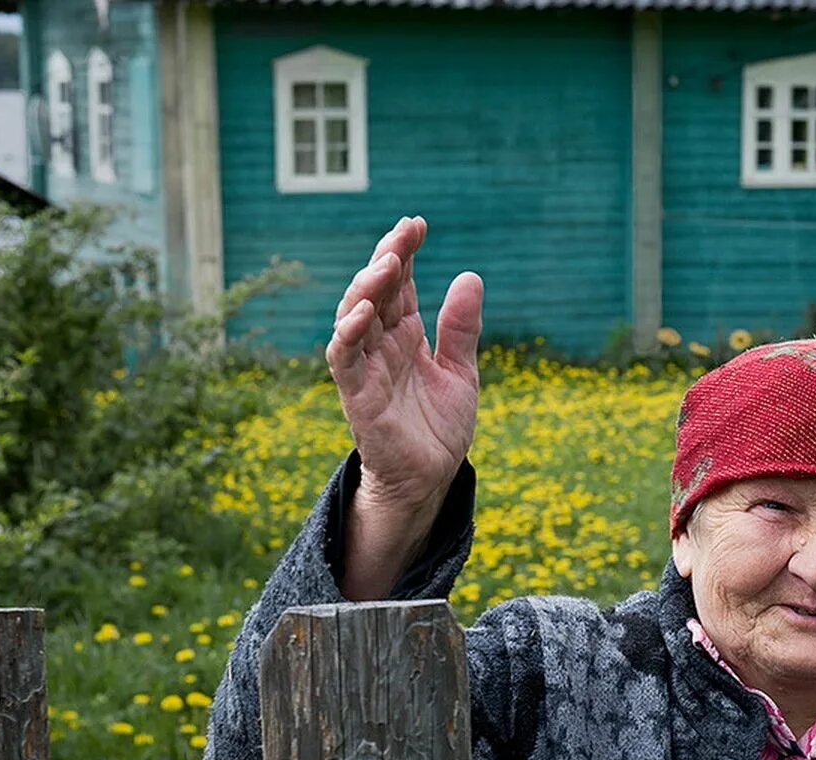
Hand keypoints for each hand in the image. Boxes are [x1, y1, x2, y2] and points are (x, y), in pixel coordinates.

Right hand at [325, 216, 483, 509]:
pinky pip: (344, 358)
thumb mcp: (461, 372)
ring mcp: (366, 368)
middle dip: (388, 257)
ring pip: (354, 316)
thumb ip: (461, 328)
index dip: (406, 253)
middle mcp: (382, 346)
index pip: (402, 284)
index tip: (418, 223)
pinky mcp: (357, 395)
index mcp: (406, 336)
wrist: (430, 479)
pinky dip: (349, 333)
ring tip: (388, 262)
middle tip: (405, 232)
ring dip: (367, 287)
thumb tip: (471, 275)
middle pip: (377, 291)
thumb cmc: (438, 428)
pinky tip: (366, 311)